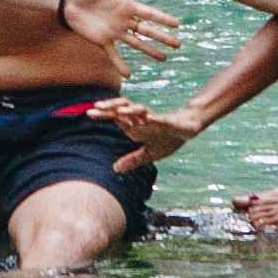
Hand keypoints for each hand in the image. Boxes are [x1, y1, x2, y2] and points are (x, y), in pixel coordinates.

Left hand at [62, 0, 182, 61]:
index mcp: (127, 5)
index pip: (149, 14)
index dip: (163, 19)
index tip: (178, 24)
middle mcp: (124, 20)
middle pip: (147, 30)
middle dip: (163, 38)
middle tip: (178, 45)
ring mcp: (114, 32)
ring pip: (136, 43)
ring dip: (150, 51)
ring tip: (163, 58)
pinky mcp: (102, 40)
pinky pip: (114, 54)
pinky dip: (120, 64)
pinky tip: (128, 75)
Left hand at [86, 96, 200, 170]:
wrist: (188, 129)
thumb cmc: (167, 138)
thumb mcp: (148, 153)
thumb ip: (132, 159)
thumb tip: (115, 169)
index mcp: (136, 125)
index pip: (117, 117)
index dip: (103, 114)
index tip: (89, 113)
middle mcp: (143, 119)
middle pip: (124, 109)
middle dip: (111, 107)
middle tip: (95, 108)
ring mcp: (155, 119)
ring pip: (140, 110)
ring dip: (130, 110)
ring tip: (118, 112)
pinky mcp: (169, 122)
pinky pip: (160, 120)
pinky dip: (154, 119)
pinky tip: (148, 118)